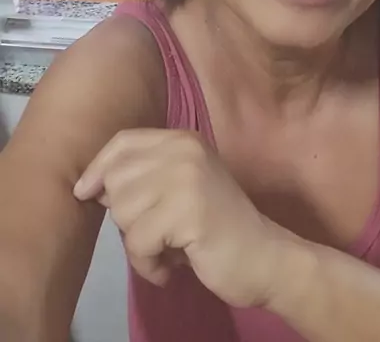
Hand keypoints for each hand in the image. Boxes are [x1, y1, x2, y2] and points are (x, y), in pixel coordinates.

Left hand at [74, 129, 282, 307]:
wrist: (266, 258)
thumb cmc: (217, 227)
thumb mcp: (179, 189)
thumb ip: (143, 178)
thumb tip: (89, 185)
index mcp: (183, 139)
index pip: (123, 141)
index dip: (98, 167)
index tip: (85, 192)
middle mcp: (185, 149)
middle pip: (116, 180)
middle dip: (125, 216)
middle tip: (156, 234)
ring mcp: (187, 176)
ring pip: (122, 213)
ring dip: (138, 245)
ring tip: (169, 251)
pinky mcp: (189, 210)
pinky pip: (139, 242)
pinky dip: (149, 265)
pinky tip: (173, 268)